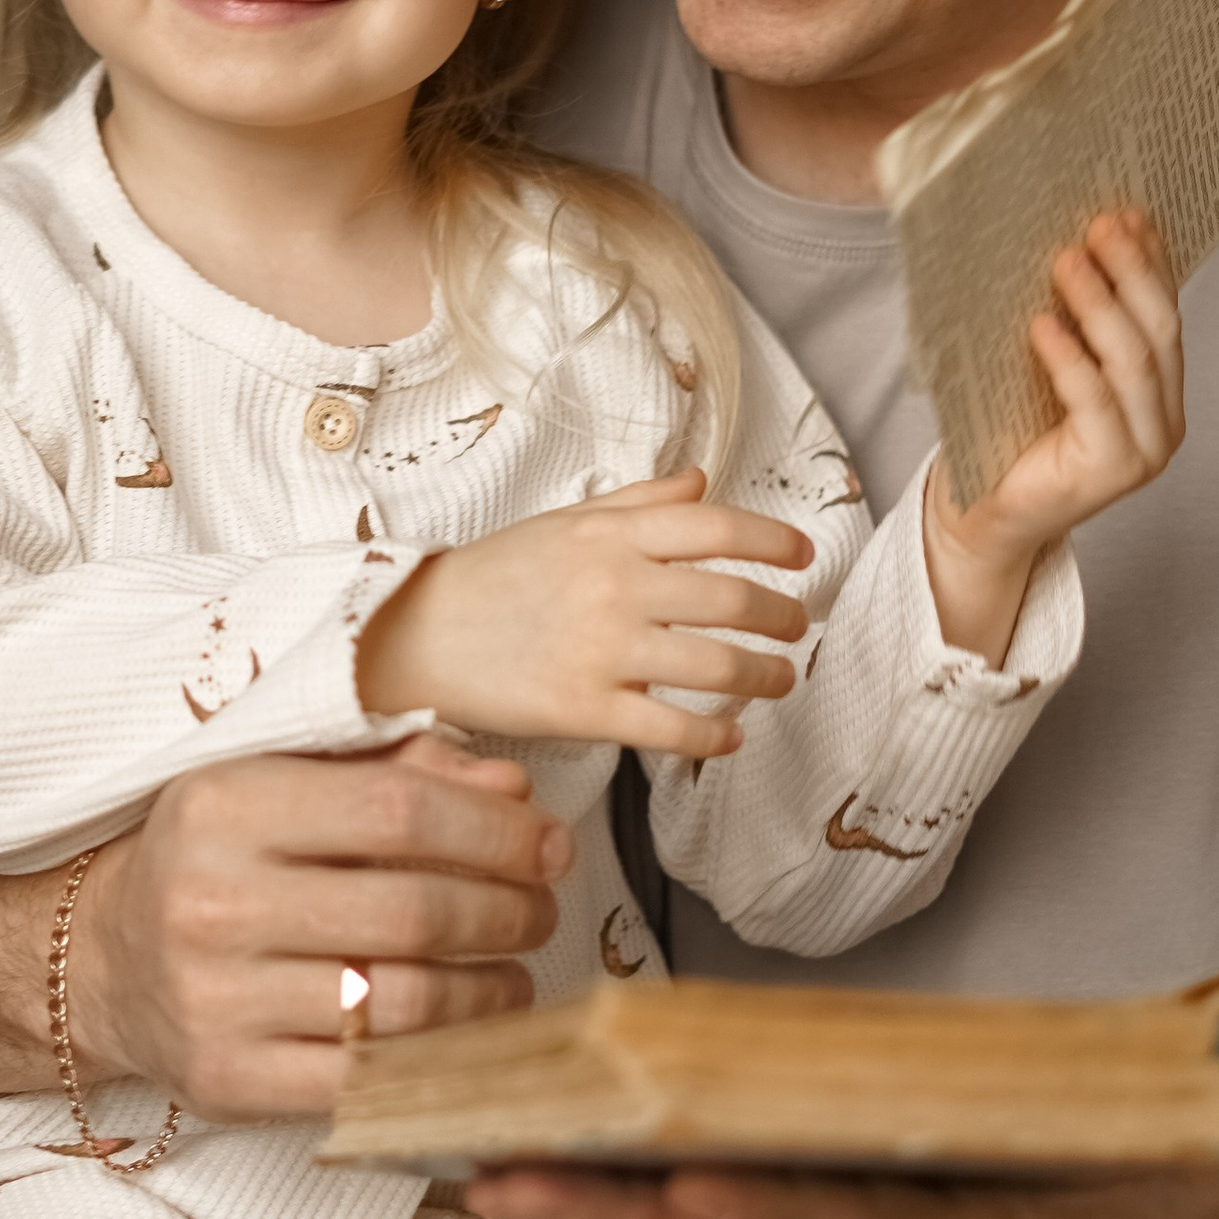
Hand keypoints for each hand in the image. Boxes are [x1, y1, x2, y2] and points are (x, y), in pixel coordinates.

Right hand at [69, 737, 569, 1122]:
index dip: (495, 831)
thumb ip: (397, 774)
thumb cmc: (216, 861)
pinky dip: (437, 1058)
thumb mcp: (282, 785)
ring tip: (512, 973)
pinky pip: (367, 1080)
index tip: (547, 842)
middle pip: (413, 910)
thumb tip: (512, 795)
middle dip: (508, 910)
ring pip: (403, 1004)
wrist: (104, 962)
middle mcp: (212, 902)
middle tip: (541, 909)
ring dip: (489, 991)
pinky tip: (464, 1032)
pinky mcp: (228, 1080)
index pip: (399, 811)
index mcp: (225, 806)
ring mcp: (216, 1000)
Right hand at [356, 471, 813, 755]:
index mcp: (610, 534)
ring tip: (779, 680)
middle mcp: (615, 587)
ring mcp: (601, 650)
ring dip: (764, 676)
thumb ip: (638, 503)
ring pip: (717, 666)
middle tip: (796, 628)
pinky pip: (672, 728)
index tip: (803, 558)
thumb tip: (700, 482)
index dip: (774, 541)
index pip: (717, 527)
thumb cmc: (493, 576)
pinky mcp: (583, 709)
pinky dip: (714, 736)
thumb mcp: (564, 523)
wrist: (415, 633)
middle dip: (782, 616)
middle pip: (733, 599)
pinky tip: (730, 736)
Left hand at [925, 212, 1184, 660]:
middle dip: (1131, 272)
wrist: (984, 511)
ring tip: (1066, 262)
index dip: (1150, 263)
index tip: (1128, 214)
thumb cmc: (1011, 434)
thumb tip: (1066, 242)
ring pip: (1133, 362)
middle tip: (1099, 225)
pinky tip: (1042, 326)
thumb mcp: (1048, 365)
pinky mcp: (1112, 470)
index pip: (1164, 314)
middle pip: (1159, 331)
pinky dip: (1069, 358)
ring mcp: (1146, 449)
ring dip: (1100, 305)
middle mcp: (1165, 419)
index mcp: (1159, 391)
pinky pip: (1095, 402)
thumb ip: (1070, 321)